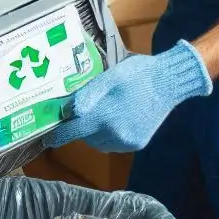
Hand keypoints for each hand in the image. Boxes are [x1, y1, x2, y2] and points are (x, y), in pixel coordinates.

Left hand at [50, 40, 212, 152]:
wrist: (170, 82)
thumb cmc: (138, 74)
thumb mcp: (109, 77)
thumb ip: (87, 95)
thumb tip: (69, 111)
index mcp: (106, 117)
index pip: (73, 131)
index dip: (58, 135)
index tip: (48, 137)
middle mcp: (116, 135)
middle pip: (86, 137)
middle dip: (80, 127)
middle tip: (81, 112)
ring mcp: (128, 141)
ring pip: (99, 143)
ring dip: (94, 132)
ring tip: (101, 113)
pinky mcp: (137, 143)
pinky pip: (114, 144)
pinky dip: (109, 135)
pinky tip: (115, 119)